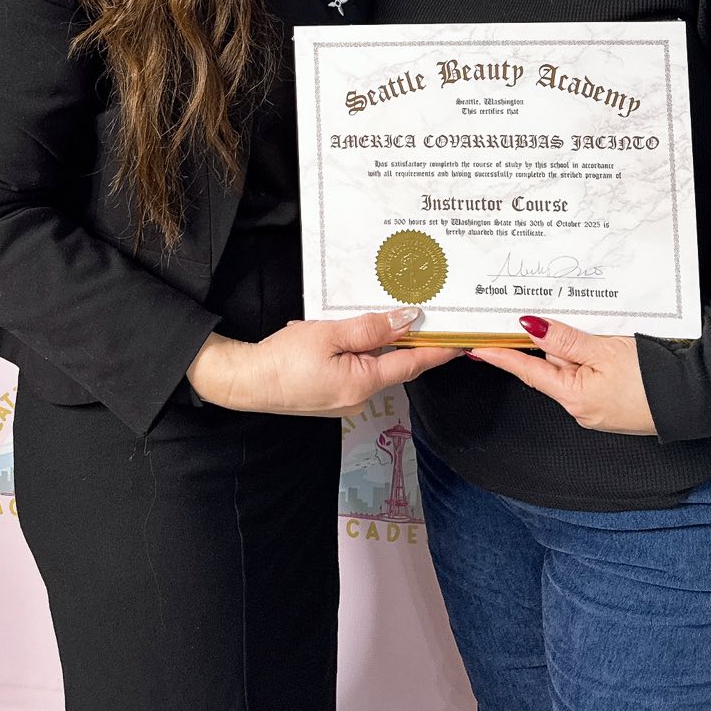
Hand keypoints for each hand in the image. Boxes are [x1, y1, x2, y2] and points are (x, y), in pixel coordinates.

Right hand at [187, 309, 459, 417]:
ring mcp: (345, 398)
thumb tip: (408, 320)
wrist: (245, 382)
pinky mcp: (330, 394)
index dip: (440, 350)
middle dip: (411, 340)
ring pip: (374, 364)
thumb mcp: (328, 334)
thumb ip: (370, 328)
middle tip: (430, 312)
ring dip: (382, 342)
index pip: (413, 363)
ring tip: (390, 312)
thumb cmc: (283, 359)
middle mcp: (360, 396)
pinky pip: (356, 368)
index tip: (464, 339)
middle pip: (396, 363)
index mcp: (364, 382)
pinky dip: (361, 349)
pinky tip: (352, 329)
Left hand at [469, 317, 657, 434]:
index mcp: (574, 397)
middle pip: (552, 367)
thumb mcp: (605, 349)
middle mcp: (580, 408)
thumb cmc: (653, 377)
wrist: (695, 400)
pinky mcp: (612, 405)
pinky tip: (606, 346)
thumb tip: (529, 328)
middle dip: (552, 343)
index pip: (528, 372)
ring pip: (573, 369)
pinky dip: (591, 359)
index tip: (476, 347)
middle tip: (548, 320)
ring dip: (576, 349)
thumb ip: (566, 339)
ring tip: (594, 332)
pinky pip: (590, 376)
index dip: (501, 357)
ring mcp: (597, 409)